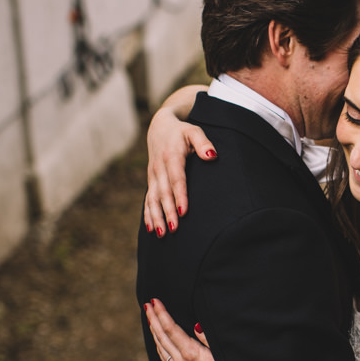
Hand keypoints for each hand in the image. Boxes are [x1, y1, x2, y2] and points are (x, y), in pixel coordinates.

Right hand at [143, 87, 216, 236]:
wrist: (160, 126)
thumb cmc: (182, 131)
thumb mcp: (194, 131)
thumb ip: (203, 142)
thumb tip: (212, 156)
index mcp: (171, 156)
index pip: (176, 179)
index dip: (179, 196)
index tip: (183, 211)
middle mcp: (159, 167)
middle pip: (164, 193)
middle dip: (167, 212)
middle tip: (175, 229)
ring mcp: (153, 175)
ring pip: (153, 199)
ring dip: (156, 217)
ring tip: (162, 234)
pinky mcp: (151, 181)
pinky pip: (148, 199)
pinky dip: (148, 214)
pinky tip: (151, 229)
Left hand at [143, 299, 240, 360]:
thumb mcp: (222, 353)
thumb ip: (207, 337)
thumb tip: (195, 324)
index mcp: (191, 354)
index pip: (170, 329)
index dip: (161, 314)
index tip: (154, 301)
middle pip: (161, 337)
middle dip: (153, 319)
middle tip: (147, 305)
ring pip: (160, 349)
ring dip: (154, 332)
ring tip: (150, 318)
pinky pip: (164, 359)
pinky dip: (159, 346)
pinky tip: (159, 340)